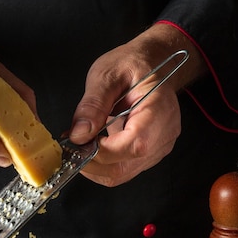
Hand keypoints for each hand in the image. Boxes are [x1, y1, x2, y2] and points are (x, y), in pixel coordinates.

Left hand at [68, 24, 205, 186]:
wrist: (154, 64)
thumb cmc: (133, 65)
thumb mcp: (107, 74)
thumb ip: (92, 105)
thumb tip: (79, 135)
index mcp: (159, 109)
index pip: (133, 145)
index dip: (101, 151)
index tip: (78, 141)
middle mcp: (164, 134)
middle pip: (125, 167)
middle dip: (92, 162)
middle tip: (73, 145)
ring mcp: (159, 147)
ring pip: (122, 173)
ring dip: (95, 165)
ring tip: (82, 144)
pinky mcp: (151, 154)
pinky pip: (124, 169)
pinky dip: (104, 164)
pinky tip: (95, 146)